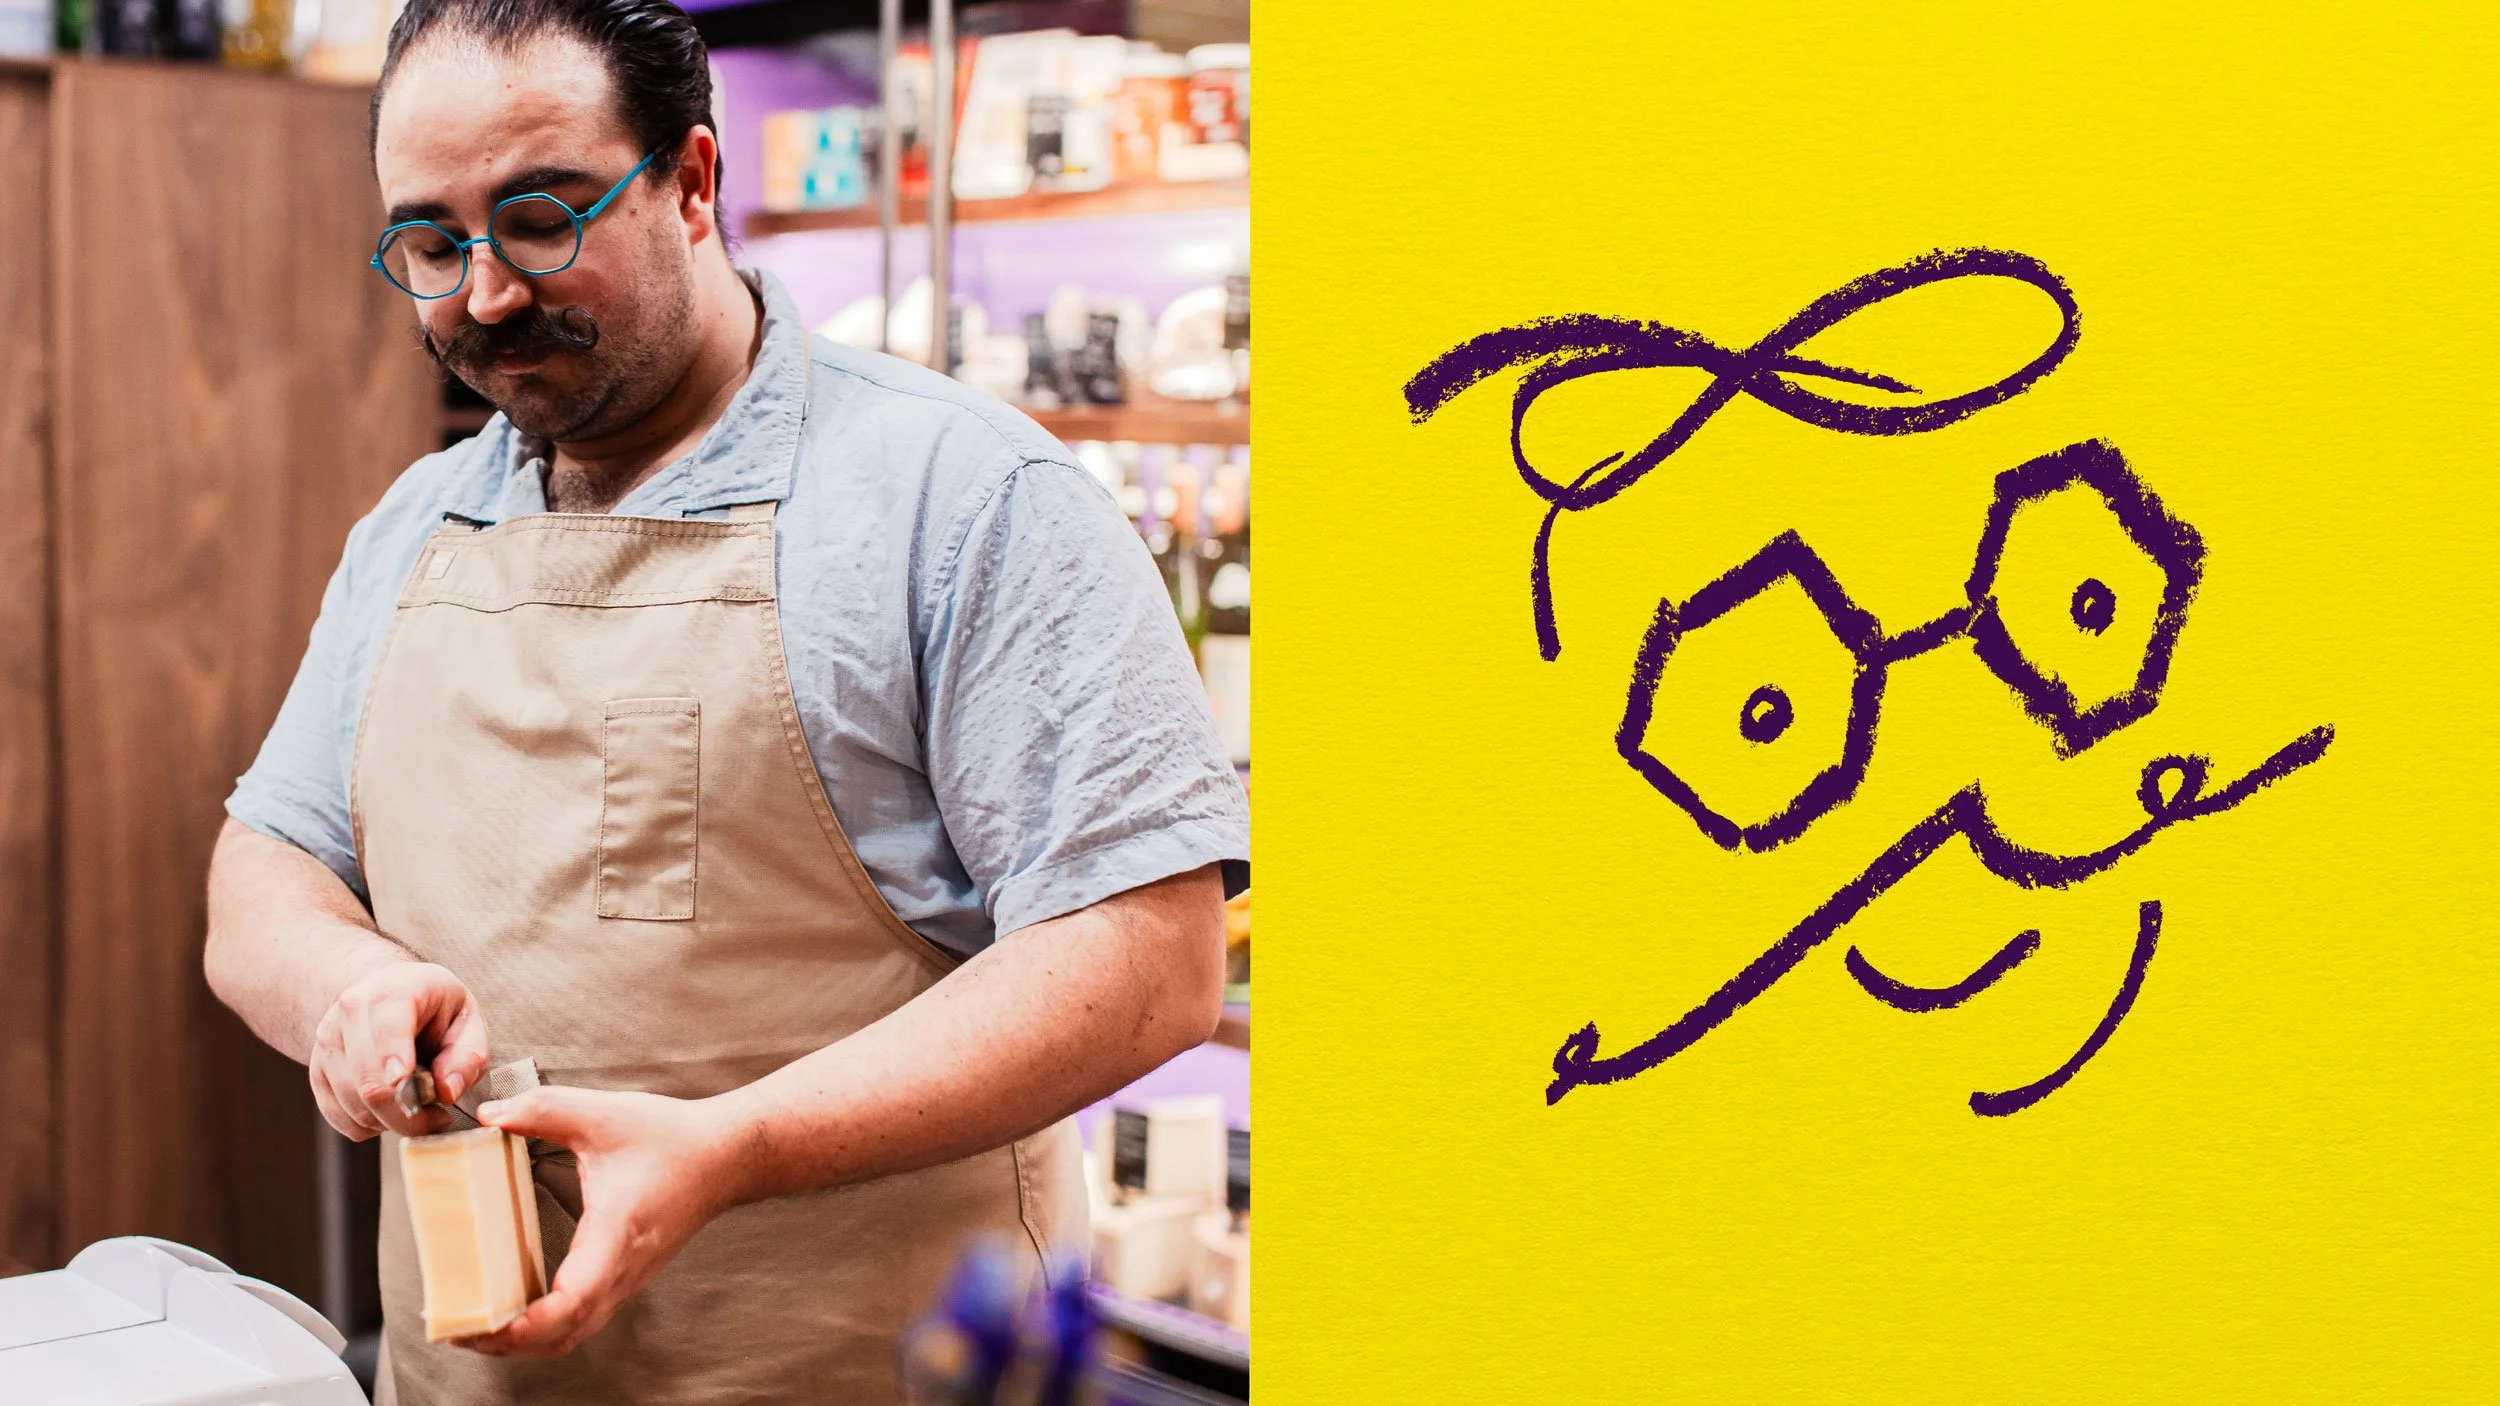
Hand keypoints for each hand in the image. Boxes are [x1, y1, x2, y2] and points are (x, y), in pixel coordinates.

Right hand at [307, 962, 489, 1139]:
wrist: (387, 991)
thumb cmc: (433, 1008)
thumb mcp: (468, 1020)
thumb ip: (467, 1056)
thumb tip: (446, 1092)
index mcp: (392, 993)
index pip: (388, 1033)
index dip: (396, 1066)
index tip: (409, 1089)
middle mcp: (349, 1014)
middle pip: (369, 1083)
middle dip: (408, 1114)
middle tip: (438, 1117)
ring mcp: (327, 1043)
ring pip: (354, 1106)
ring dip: (390, 1120)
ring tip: (415, 1103)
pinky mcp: (317, 1071)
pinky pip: (339, 1117)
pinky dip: (369, 1124)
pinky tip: (389, 1107)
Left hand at [457, 1086, 748, 1356]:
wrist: (726, 1156)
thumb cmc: (674, 1140)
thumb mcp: (604, 1113)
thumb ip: (544, 1109)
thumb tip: (492, 1114)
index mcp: (616, 1233)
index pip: (573, 1300)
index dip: (528, 1324)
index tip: (489, 1325)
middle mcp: (622, 1268)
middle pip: (564, 1334)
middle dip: (507, 1343)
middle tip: (459, 1328)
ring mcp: (627, 1279)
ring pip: (573, 1334)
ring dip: (525, 1341)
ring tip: (480, 1325)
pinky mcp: (626, 1277)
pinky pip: (583, 1319)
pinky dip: (545, 1328)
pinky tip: (518, 1308)